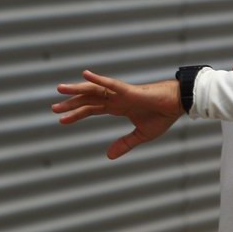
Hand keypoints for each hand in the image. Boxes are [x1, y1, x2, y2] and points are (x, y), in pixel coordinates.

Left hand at [52, 70, 183, 158]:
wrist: (179, 105)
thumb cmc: (162, 115)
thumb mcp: (140, 135)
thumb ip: (124, 144)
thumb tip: (108, 156)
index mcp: (117, 107)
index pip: (91, 109)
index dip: (76, 114)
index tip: (60, 120)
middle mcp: (115, 98)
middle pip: (88, 99)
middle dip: (71, 103)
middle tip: (53, 108)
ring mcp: (121, 93)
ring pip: (94, 90)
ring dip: (77, 90)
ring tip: (60, 90)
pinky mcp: (130, 91)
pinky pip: (111, 84)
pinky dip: (98, 79)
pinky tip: (85, 75)